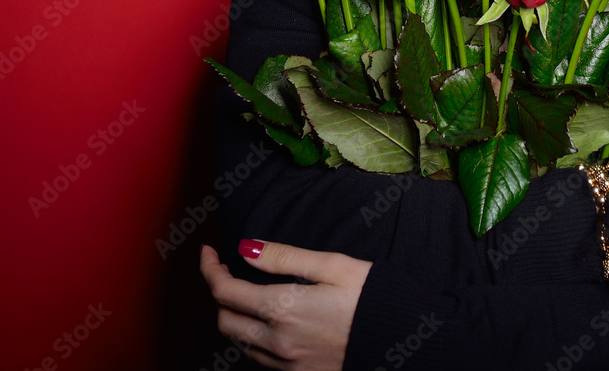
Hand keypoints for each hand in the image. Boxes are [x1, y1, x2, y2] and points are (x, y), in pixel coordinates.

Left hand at [200, 240, 371, 369]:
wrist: (399, 341)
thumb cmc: (370, 297)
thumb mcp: (331, 265)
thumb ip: (285, 257)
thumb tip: (246, 248)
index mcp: (283, 308)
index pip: (225, 291)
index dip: (210, 269)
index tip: (209, 251)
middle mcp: (277, 342)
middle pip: (225, 320)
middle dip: (219, 292)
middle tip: (226, 269)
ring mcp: (286, 364)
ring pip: (239, 343)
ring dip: (234, 316)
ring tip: (244, 292)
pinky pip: (259, 358)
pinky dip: (251, 337)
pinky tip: (266, 320)